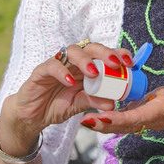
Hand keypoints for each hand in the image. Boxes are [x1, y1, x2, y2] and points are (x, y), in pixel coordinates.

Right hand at [0, 44, 133, 143]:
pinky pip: (52, 65)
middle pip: (91, 48)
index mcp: (86, 66)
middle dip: (105, 53)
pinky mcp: (41, 70)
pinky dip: (63, 72)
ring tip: (95, 73)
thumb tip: (112, 104)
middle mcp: (74, 61)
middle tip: (116, 64)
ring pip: (73, 51)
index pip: (104, 54)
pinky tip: (70, 82)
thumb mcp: (80, 104)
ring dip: (86, 60)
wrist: (33, 116)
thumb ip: (94, 101)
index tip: (130, 62)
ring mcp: (58, 63)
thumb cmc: (58, 105)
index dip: (117, 54)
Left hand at [80, 50, 163, 133]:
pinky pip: (127, 119)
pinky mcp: (147, 115)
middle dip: (106, 124)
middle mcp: (155, 118)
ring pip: (125, 125)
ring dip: (106, 123)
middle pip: (127, 126)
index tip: (101, 116)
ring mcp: (151, 119)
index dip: (119, 118)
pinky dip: (113, 118)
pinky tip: (98, 112)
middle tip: (84, 120)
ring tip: (85, 119)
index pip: (138, 116)